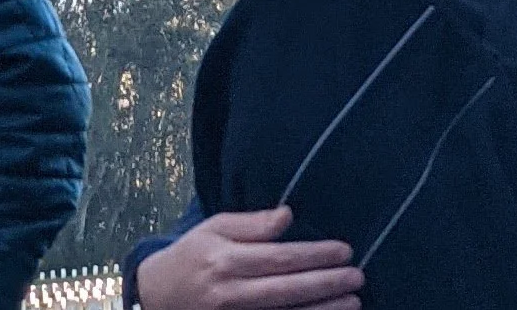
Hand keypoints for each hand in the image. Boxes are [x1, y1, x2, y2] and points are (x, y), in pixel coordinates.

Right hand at [131, 206, 361, 309]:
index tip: (344, 250)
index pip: (279, 258)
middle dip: (327, 283)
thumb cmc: (191, 256)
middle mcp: (229, 292)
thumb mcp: (212, 229)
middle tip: (357, 276)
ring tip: (353, 301)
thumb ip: (251, 223)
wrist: (159, 296)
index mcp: (224, 260)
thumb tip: (288, 215)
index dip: (315, 255)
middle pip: (288, 289)